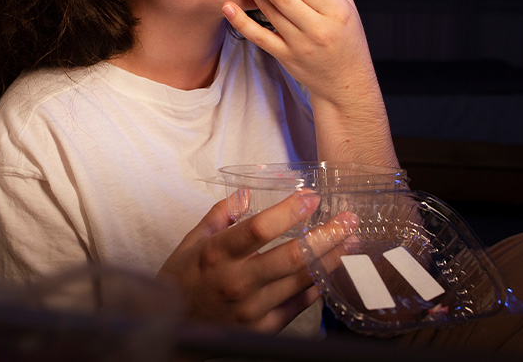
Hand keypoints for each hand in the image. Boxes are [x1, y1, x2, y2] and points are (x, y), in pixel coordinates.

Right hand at [157, 189, 357, 332]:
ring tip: (349, 242)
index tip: (311, 197)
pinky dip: (316, 287)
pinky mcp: (262, 329)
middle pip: (290, 257)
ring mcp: (252, 309)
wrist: (173, 327)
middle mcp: (236, 282)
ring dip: (329, 260)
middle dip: (325, 236)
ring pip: (300, 281)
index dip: (288, 211)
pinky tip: (330, 271)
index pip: (258, 229)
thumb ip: (220, 215)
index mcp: (217, 254)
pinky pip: (298, 306)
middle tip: (348, 220)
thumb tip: (245, 192)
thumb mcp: (191, 241)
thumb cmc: (181, 280)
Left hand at [222, 0, 394, 165]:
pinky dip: (241, 22)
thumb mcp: (348, 4)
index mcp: (336, 11)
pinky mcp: (284, 57)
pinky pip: (259, 37)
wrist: (345, 81)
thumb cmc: (348, 38)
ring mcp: (299, 45)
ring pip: (270, 12)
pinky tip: (228, 6)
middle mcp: (317, 28)